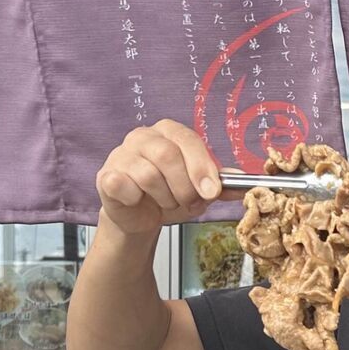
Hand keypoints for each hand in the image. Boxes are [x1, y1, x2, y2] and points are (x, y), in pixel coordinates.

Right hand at [94, 118, 220, 235]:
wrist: (140, 217)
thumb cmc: (170, 195)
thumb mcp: (200, 190)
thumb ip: (220, 185)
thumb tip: (242, 182)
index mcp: (170, 132)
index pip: (188, 140)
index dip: (201, 167)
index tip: (211, 192)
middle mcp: (144, 136)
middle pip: (167, 155)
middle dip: (184, 187)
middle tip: (189, 203)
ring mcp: (122, 153)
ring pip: (148, 175)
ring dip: (164, 198)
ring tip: (165, 203)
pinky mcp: (106, 174)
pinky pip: (124, 185)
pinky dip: (136, 199)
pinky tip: (138, 200)